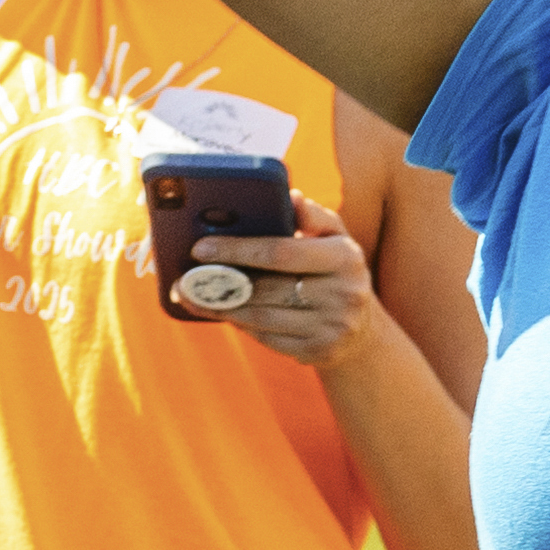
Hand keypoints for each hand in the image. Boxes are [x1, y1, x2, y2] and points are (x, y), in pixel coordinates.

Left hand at [193, 193, 375, 366]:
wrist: (363, 329)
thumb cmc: (336, 271)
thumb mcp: (335, 237)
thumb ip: (313, 215)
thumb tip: (290, 196)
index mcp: (345, 257)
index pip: (281, 252)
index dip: (237, 249)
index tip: (201, 248)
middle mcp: (343, 295)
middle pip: (265, 289)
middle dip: (220, 283)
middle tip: (186, 278)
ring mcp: (332, 328)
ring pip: (261, 318)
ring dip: (222, 307)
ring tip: (193, 296)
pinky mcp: (318, 353)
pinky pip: (267, 339)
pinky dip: (241, 325)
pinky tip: (222, 313)